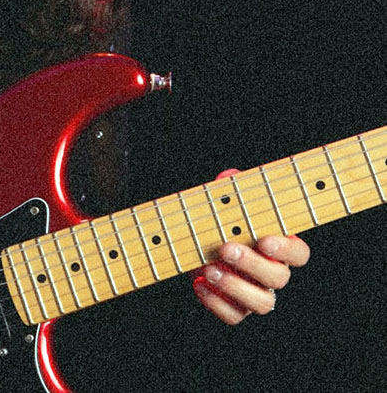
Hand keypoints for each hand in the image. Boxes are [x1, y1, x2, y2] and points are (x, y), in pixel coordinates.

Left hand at [192, 171, 310, 324]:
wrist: (194, 243)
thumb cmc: (217, 220)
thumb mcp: (221, 202)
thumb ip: (229, 190)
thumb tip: (229, 177)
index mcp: (278, 246)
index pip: (299, 253)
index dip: (286, 249)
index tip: (265, 240)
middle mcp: (272, 273)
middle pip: (278, 278)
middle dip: (252, 264)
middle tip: (226, 248)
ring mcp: (256, 294)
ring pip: (261, 304)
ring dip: (234, 287)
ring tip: (209, 268)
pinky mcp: (235, 308)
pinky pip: (233, 316)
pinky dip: (215, 303)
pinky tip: (198, 282)